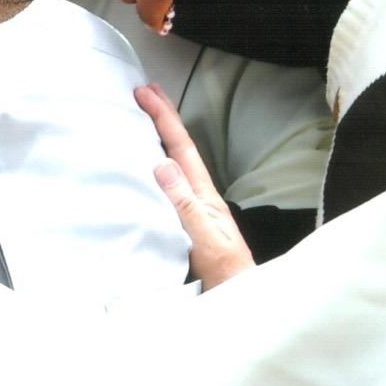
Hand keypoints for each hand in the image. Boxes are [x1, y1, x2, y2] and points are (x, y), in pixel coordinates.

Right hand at [136, 83, 254, 288]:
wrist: (238, 296)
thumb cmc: (225, 271)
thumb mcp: (204, 236)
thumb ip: (184, 203)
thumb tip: (163, 163)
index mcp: (204, 194)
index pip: (181, 148)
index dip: (164, 118)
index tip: (146, 92)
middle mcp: (200, 196)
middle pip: (181, 149)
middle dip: (164, 117)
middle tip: (146, 89)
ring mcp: (195, 208)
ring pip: (176, 163)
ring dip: (162, 138)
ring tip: (148, 116)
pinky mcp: (188, 223)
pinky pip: (170, 185)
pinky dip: (159, 166)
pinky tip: (151, 167)